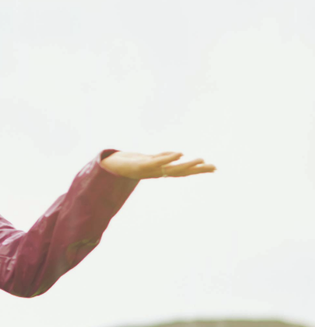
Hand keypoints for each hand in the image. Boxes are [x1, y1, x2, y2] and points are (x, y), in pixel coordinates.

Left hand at [101, 151, 215, 179]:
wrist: (112, 168)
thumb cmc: (132, 163)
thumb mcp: (150, 159)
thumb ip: (163, 157)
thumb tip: (177, 155)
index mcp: (161, 171)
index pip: (183, 171)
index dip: (198, 170)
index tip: (214, 168)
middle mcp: (158, 173)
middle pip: (182, 172)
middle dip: (198, 170)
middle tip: (214, 167)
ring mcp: (151, 170)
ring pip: (173, 168)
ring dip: (188, 164)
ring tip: (201, 159)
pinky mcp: (142, 165)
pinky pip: (158, 161)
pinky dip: (169, 157)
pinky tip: (180, 153)